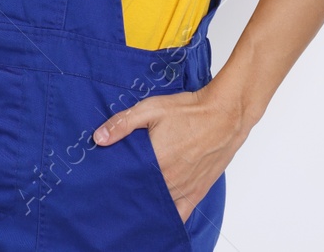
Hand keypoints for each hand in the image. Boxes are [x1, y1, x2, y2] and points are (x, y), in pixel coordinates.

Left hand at [92, 83, 250, 222]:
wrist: (225, 115)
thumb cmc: (189, 111)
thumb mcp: (150, 109)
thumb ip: (122, 124)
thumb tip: (98, 138)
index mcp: (156, 160)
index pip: (126, 178)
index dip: (114, 178)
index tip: (105, 175)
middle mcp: (170, 180)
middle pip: (141, 193)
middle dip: (128, 190)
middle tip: (117, 184)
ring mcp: (185, 188)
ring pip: (159, 205)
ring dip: (146, 202)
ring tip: (134, 196)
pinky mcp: (198, 191)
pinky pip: (181, 213)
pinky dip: (169, 215)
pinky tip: (158, 214)